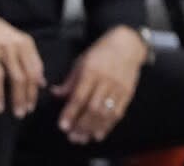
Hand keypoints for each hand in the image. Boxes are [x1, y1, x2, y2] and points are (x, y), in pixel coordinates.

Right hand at [0, 16, 44, 117]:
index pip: (35, 69)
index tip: (32, 105)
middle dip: (25, 97)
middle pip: (25, 76)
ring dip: (11, 97)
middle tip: (23, 112)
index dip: (34, 89)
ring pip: (10, 77)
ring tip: (9, 112)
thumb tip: (42, 83)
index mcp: (25, 43)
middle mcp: (14, 46)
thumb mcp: (18, 42)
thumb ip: (30, 60)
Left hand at [53, 26, 146, 143]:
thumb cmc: (101, 52)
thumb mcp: (81, 61)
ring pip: (106, 112)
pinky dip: (108, 125)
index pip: (80, 96)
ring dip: (93, 128)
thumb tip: (55, 94)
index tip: (63, 126)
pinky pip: (118, 112)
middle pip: (93, 107)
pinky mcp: (128, 92)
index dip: (70, 113)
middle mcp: (106, 80)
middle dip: (81, 125)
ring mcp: (119, 87)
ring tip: (83, 137)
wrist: (127, 45)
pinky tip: (99, 133)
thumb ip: (70, 80)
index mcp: (92, 71)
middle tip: (72, 136)